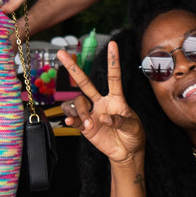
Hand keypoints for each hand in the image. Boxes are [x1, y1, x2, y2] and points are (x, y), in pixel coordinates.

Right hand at [57, 42, 144, 163]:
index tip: (112, 44)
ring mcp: (92, 113)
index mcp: (116, 98)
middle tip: (61, 53)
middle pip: (85, 82)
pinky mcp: (85, 126)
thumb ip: (120, 120)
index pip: (114, 76)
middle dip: (73, 68)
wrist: (126, 152)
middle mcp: (101, 102)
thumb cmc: (133, 135)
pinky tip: (71, 122)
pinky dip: (71, 119)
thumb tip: (103, 117)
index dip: (113, 60)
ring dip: (81, 113)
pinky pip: (73, 119)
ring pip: (78, 103)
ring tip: (88, 125)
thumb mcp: (133, 127)